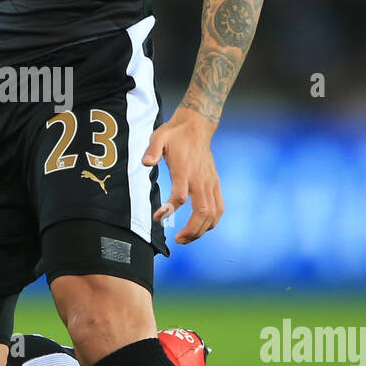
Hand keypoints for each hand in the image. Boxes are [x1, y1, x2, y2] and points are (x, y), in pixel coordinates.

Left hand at [142, 106, 223, 243]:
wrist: (197, 126)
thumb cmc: (175, 134)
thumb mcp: (159, 137)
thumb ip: (152, 150)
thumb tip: (146, 163)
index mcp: (185, 170)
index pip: (180, 196)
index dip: (169, 210)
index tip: (157, 217)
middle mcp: (200, 179)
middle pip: (202, 211)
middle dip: (191, 230)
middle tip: (178, 239)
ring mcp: (210, 182)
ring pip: (213, 213)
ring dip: (202, 230)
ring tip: (187, 238)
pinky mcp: (215, 183)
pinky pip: (219, 207)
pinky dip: (212, 221)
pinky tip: (201, 228)